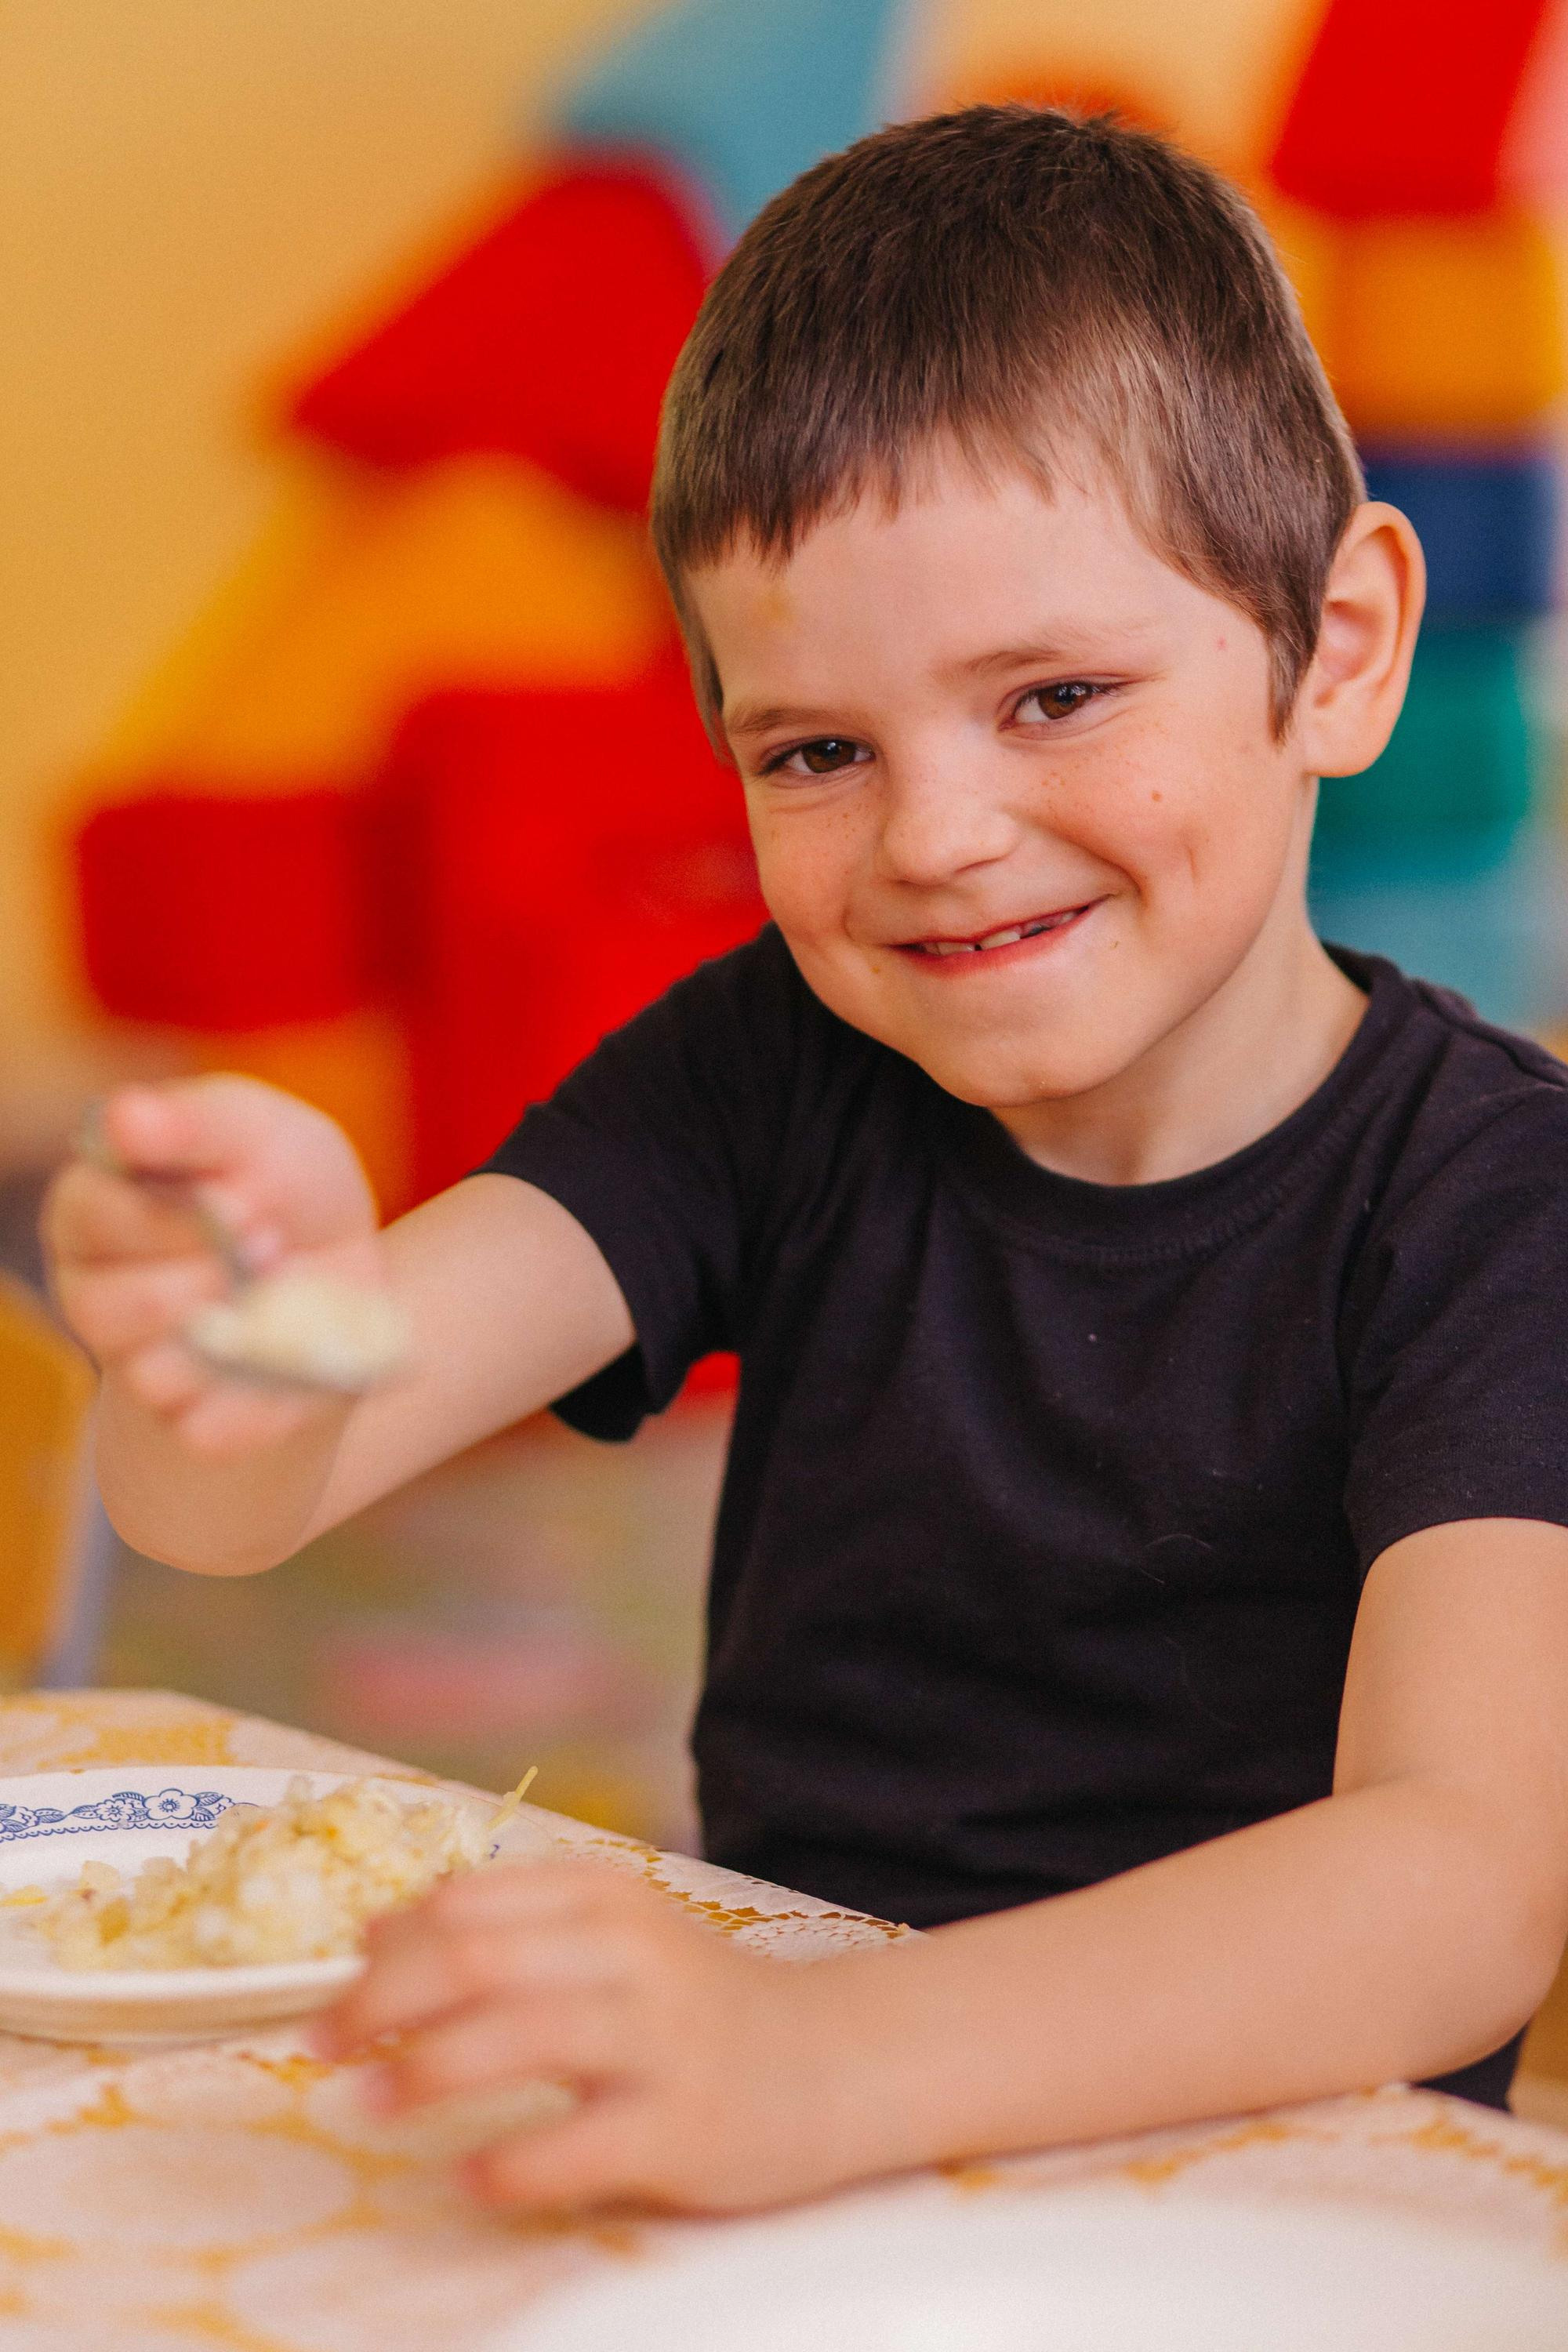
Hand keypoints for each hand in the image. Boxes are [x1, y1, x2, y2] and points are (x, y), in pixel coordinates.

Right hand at [43, 1074, 382, 1455]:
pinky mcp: (192, 1423)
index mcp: (93, 1207)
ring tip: (280, 1298)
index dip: (175, 1218)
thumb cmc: (287, 1185)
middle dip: (209, 1275)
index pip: (92, 1217)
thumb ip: (195, 1121)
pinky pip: (206, 1431)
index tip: (247, 1205)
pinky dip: (261, 1396)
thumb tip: (123, 1120)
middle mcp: (94, 1291)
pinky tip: (287, 1353)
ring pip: (151, 1375)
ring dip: (234, 1335)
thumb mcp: (259, 1131)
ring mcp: (136, 1364)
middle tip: (271, 1249)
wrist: (350, 1273)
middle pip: (108, 1308)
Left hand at [312, 1861, 887, 2213]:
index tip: (327, 1985)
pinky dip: (507, 2163)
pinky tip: (467, 2176)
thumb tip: (376, 1933)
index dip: (382, 1944)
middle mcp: (631, 1954)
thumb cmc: (695, 2004)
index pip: (466, 1904)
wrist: (833, 2062)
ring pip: (519, 2037)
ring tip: (363, 2105)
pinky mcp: (681, 2127)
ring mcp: (660, 2040)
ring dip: (422, 2073)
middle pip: (474, 1959)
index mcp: (606, 1898)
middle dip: (377, 2002)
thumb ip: (510, 1928)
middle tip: (317, 2043)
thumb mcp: (613, 1938)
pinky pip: (576, 2146)